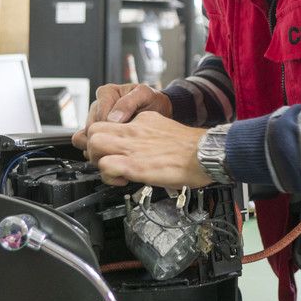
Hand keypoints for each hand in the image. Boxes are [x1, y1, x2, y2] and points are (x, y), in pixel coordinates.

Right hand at [72, 83, 171, 150]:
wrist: (158, 110)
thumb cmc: (151, 101)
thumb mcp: (145, 95)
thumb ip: (128, 103)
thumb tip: (111, 119)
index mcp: (106, 93)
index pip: (100, 116)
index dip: (112, 127)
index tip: (126, 132)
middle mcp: (98, 106)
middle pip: (91, 128)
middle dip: (107, 137)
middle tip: (125, 142)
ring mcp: (95, 120)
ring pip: (88, 136)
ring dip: (103, 144)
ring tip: (120, 145)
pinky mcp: (96, 132)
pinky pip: (87, 143)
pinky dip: (99, 149)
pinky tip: (113, 151)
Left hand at [85, 112, 212, 188]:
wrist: (206, 153)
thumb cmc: (192, 147)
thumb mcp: (166, 128)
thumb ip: (149, 132)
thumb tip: (142, 143)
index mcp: (142, 120)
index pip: (110, 122)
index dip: (106, 138)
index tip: (112, 150)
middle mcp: (134, 130)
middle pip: (94, 129)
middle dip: (93, 147)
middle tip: (105, 159)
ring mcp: (133, 147)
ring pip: (94, 144)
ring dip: (98, 159)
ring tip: (111, 170)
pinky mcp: (135, 165)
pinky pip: (106, 166)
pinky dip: (108, 177)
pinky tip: (121, 180)